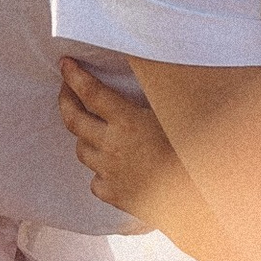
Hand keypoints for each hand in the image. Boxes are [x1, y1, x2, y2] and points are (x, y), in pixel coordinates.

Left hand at [56, 59, 188, 228]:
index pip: (91, 93)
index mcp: (128, 122)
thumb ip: (155, 95)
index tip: (65, 64)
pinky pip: (95, 180)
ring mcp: (109, 171)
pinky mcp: (112, 194)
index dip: (74, 77)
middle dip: (66, 100)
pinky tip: (111, 167)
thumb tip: (146, 68)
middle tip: (65, 89)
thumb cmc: (190, 152)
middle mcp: (112, 145)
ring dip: (83, 137)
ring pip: (81, 150)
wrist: (195, 196)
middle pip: (74, 120)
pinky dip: (99, 171)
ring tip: (91, 129)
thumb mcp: (174, 115)